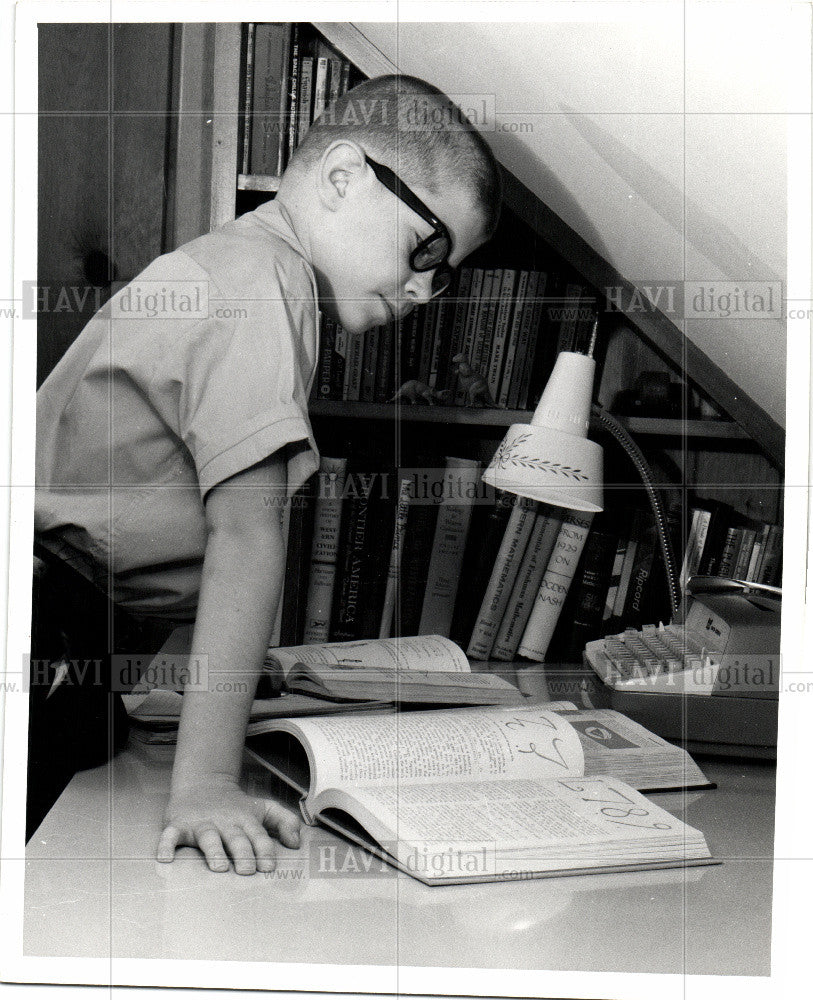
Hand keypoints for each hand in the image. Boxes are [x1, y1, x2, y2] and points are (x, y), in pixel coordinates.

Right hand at [157, 777, 300, 874]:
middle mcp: (224, 823)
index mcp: (244, 820)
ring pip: (207, 837)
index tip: (269, 866)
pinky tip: (165, 859)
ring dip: (213, 851)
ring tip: (218, 867)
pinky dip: (166, 846)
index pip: (257, 835)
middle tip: (247, 870)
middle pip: (235, 838)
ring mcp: (201, 824)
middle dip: (242, 853)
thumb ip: (284, 821)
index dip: (264, 850)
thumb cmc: (236, 806)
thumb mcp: (263, 809)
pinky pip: (170, 836)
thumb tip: (296, 842)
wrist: (203, 784)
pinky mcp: (179, 825)